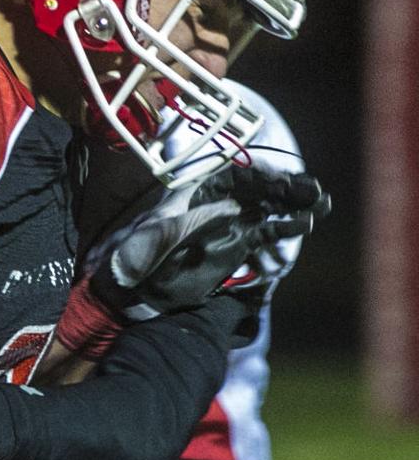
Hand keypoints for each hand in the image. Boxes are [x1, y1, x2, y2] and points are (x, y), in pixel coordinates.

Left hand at [92, 165, 328, 319]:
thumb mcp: (155, 236)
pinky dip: (284, 228)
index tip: (281, 178)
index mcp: (195, 192)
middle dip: (284, 187)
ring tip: (321, 203)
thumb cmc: (141, 256)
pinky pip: (264, 233)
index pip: (233, 173)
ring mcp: (228, 223)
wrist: (138, 287)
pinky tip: (304, 225)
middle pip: (256, 188)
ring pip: (265, 207)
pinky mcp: (236, 245)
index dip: (259, 172)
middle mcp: (216, 203)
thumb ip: (185, 221)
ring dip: (292, 204)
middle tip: (313, 190)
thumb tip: (211, 216)